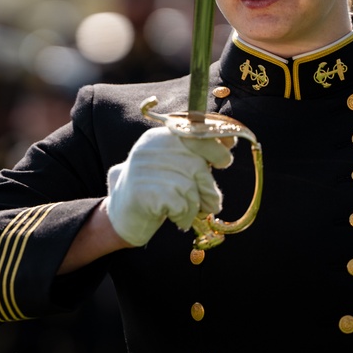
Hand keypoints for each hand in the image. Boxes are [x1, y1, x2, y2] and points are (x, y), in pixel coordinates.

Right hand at [104, 126, 232, 246]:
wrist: (122, 215)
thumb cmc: (156, 190)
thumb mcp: (175, 166)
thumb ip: (198, 153)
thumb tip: (230, 141)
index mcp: (158, 137)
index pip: (193, 133)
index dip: (215, 146)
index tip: (224, 161)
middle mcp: (149, 149)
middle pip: (196, 164)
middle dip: (209, 187)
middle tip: (212, 203)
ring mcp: (143, 169)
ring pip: (189, 187)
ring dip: (196, 206)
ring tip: (189, 213)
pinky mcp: (142, 192)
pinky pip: (180, 204)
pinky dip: (185, 216)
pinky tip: (179, 219)